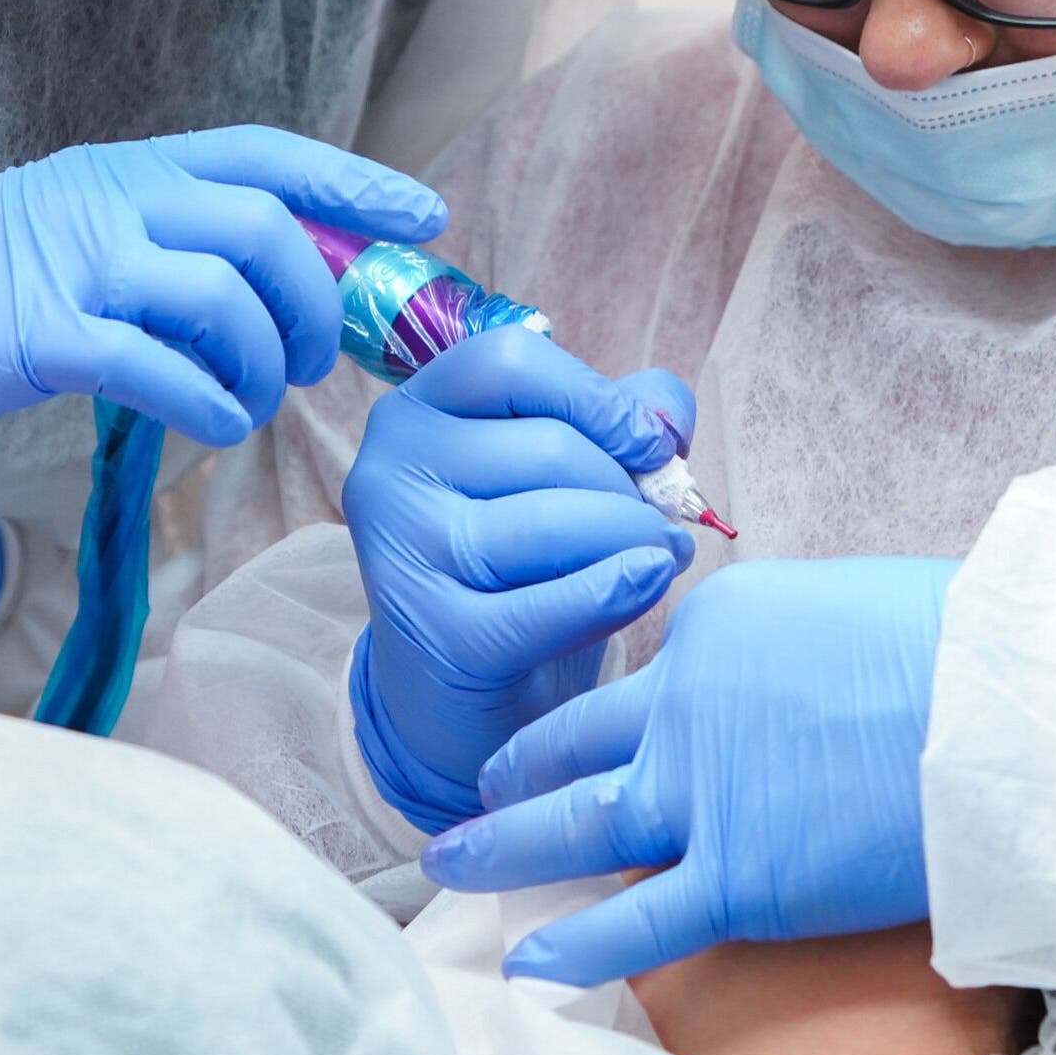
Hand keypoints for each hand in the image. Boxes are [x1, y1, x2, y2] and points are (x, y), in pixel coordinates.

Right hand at [0, 127, 442, 445]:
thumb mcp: (88, 221)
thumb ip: (174, 233)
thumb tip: (289, 276)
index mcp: (133, 165)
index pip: (267, 154)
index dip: (355, 182)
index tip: (425, 218)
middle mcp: (112, 198)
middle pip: (261, 228)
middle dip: (316, 298)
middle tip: (320, 357)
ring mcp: (76, 263)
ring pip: (222, 296)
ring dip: (266, 362)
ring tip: (261, 401)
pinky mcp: (42, 336)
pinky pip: (159, 368)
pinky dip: (209, 404)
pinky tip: (218, 426)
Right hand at [344, 326, 696, 832]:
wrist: (462, 693)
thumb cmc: (520, 566)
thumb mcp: (560, 476)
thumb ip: (618, 420)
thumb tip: (665, 420)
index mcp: (415, 410)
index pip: (509, 361)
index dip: (596, 396)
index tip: (651, 445)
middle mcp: (389, 470)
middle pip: (547, 447)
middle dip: (628, 486)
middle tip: (664, 522)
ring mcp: (403, 553)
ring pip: (551, 521)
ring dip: (633, 538)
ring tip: (666, 554)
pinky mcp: (434, 632)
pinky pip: (549, 604)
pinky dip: (616, 592)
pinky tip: (648, 583)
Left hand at [420, 554, 960, 983]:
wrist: (1001, 705)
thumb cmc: (954, 645)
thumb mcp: (840, 605)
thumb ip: (784, 649)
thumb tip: (783, 686)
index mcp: (713, 623)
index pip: (651, 677)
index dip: (635, 715)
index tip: (619, 737)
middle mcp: (683, 701)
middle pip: (577, 738)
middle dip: (519, 767)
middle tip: (478, 789)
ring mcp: (701, 791)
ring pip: (574, 821)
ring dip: (504, 842)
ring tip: (453, 860)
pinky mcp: (737, 876)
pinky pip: (635, 919)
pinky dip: (572, 943)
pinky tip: (527, 960)